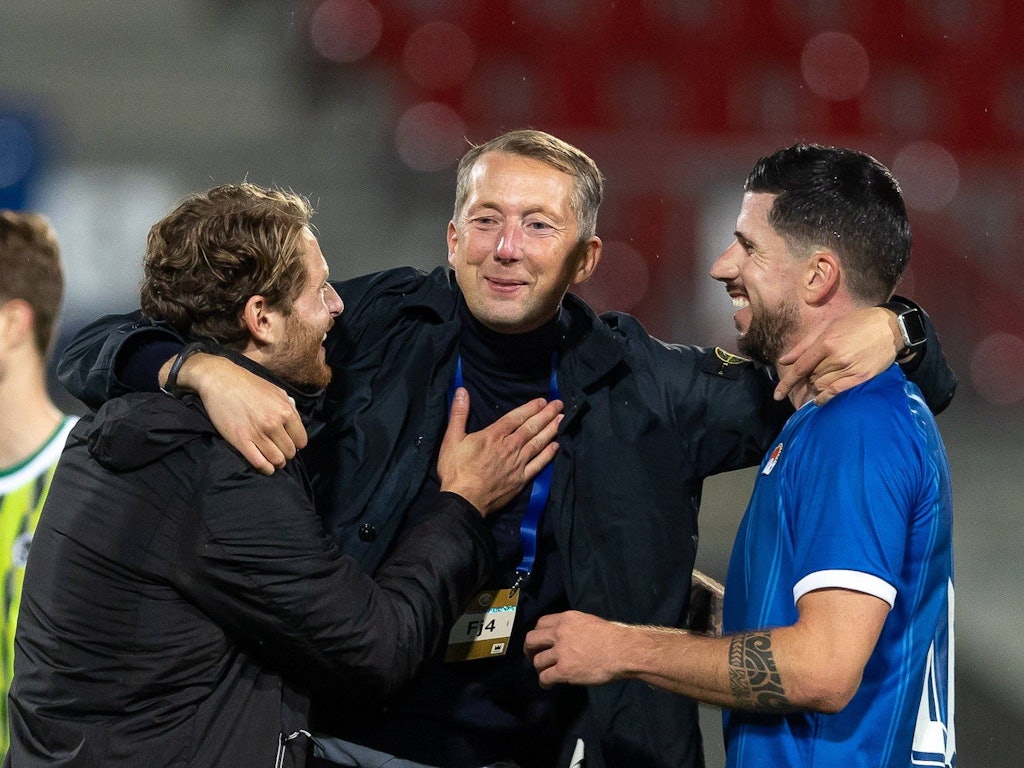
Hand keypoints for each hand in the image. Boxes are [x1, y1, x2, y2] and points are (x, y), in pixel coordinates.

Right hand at [174, 353, 307, 474]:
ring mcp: (257, 433)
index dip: (296, 444)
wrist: (220, 380)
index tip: (289, 443)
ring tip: (273, 460)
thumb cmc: (249, 384)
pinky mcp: (240, 440)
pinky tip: (265, 466)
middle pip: (290, 452)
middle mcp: (274, 424)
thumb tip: (297, 425)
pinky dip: (265, 469)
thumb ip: (290, 408)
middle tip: (279, 450)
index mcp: (285, 411)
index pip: (301, 440)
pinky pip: (259, 463)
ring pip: (277, 460)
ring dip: (277, 463)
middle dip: (286, 454)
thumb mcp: (277, 391)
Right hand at [438, 388, 561, 515]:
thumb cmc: (456, 470)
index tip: (543, 401)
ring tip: (562, 419)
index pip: (516, 417)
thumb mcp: (451, 439)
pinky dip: (549, 454)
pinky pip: (539, 464)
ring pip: (538, 443)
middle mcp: (510, 447)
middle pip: (531, 427)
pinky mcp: (521, 480)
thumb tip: (462, 390)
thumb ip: (458, 414)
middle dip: (547, 414)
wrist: (464, 501)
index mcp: (494, 435)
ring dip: (551, 430)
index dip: (530, 408)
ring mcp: (518, 464)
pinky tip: (556, 446)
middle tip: (560, 404)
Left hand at [525, 611, 625, 688]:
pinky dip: (544, 683)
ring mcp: (561, 652)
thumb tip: (567, 638)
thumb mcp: (588, 622)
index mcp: (566, 619)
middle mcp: (560, 633)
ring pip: (537, 661)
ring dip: (540, 668)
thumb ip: (573, 627)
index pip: (541, 623)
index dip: (538, 634)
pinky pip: (545, 677)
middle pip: (531, 640)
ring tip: (545, 674)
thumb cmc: (613, 637)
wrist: (623, 651)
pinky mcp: (564, 670)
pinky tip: (547, 685)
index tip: (540, 642)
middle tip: (532, 657)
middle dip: (529, 650)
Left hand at [774, 306, 898, 404]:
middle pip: (811, 377)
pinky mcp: (861, 377)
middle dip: (806, 378)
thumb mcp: (827, 326)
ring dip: (815, 386)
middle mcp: (836, 358)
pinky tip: (820, 399)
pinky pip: (837, 392)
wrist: (890, 327)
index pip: (800, 368)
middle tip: (811, 373)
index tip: (777, 395)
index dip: (786, 383)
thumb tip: (784, 361)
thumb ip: (804, 345)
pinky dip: (825, 397)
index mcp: (825, 343)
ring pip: (822, 386)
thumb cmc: (856, 323)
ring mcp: (849, 369)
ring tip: (819, 380)